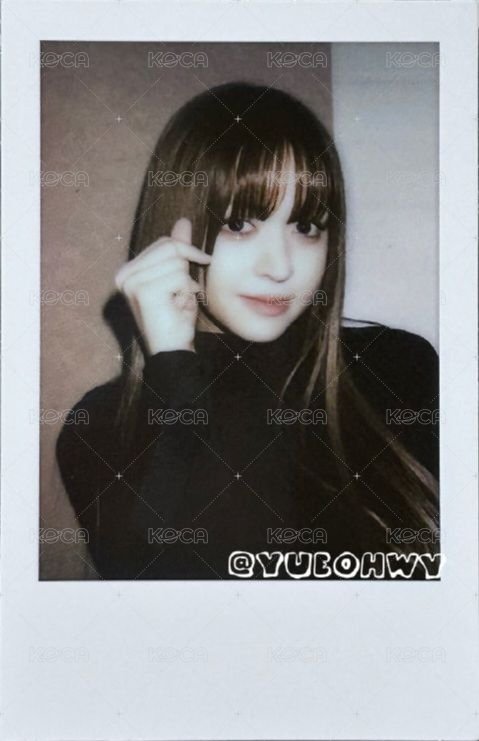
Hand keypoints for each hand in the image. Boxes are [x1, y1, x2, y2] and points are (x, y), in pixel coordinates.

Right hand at [114, 218, 210, 353]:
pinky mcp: (144, 290)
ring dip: (185, 284)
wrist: (171, 352)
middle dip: (186, 266)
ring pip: (177, 262)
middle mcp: (124, 275)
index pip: (163, 243)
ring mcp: (131, 282)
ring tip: (177, 302)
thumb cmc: (175, 320)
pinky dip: (185, 292)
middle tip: (185, 291)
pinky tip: (177, 307)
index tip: (201, 261)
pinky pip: (179, 276)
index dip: (186, 250)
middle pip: (169, 246)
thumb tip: (183, 222)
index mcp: (127, 271)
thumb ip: (178, 250)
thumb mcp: (178, 279)